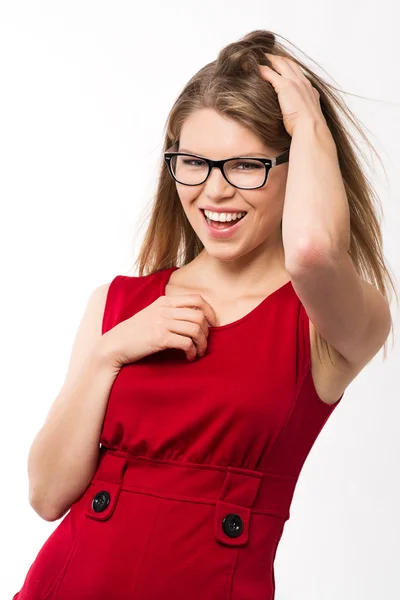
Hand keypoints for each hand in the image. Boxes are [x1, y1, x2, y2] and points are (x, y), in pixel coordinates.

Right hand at [100, 293, 217, 366]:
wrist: (114, 345)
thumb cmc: (135, 333)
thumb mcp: (152, 314)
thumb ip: (170, 312)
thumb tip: (195, 317)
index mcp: (164, 301)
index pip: (196, 298)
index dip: (210, 311)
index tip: (212, 325)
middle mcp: (164, 309)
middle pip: (199, 315)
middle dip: (207, 331)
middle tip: (205, 342)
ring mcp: (162, 323)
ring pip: (196, 329)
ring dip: (202, 343)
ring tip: (199, 352)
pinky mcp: (159, 338)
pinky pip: (186, 343)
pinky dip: (192, 351)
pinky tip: (189, 357)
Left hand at [258, 53, 325, 136]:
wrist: (311, 128)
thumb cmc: (308, 128)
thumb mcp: (307, 117)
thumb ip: (302, 112)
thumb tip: (296, 117)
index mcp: (309, 90)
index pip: (298, 73)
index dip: (288, 67)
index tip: (281, 65)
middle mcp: (303, 82)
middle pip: (289, 63)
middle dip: (278, 58)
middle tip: (267, 56)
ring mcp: (294, 83)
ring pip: (280, 63)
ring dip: (269, 59)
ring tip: (259, 58)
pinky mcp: (285, 86)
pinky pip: (270, 73)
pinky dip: (262, 69)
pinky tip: (254, 68)